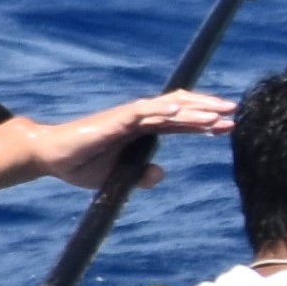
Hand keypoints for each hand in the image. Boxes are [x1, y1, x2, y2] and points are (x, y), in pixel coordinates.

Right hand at [23, 91, 233, 184]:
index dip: (204, 124)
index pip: (180, 124)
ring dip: (193, 110)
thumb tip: (161, 174)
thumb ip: (141, 176)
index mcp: (142, 130)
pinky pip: (142, 112)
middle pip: (181, 109)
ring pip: (167, 109)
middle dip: (208, 110)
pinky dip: (161, 110)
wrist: (51, 157)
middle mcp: (139, 119)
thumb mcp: (119, 177)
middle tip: (235, 112)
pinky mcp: (115, 120)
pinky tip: (179, 111)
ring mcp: (128, 117)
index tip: (229, 126)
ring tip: (218, 113)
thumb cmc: (82, 165)